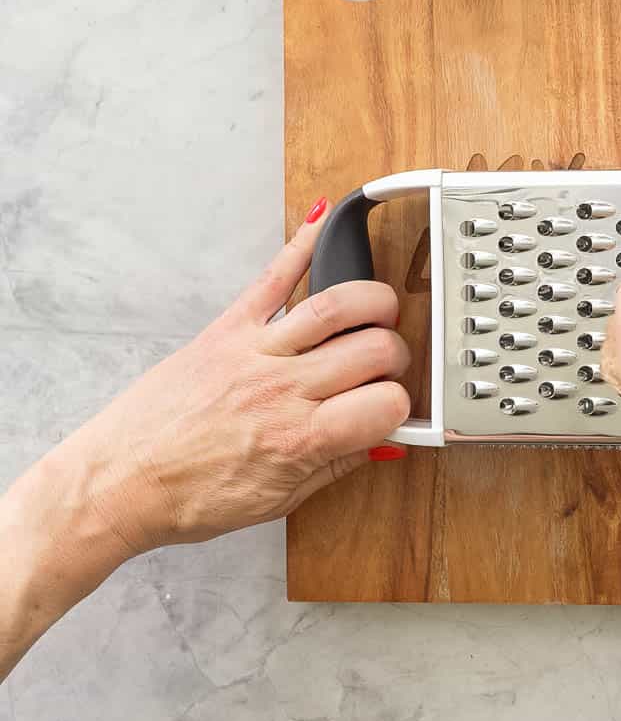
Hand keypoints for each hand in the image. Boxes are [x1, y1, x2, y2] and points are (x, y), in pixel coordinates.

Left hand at [63, 198, 411, 557]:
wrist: (118, 482)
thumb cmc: (188, 497)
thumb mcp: (278, 500)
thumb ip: (338, 465)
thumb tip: (384, 440)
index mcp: (300, 439)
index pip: (387, 404)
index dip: (402, 407)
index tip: (393, 410)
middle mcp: (283, 389)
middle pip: (375, 350)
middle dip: (397, 356)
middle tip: (386, 367)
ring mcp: (254, 352)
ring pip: (337, 306)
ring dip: (374, 302)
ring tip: (378, 313)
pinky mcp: (226, 329)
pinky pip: (272, 278)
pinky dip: (302, 244)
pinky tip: (323, 221)